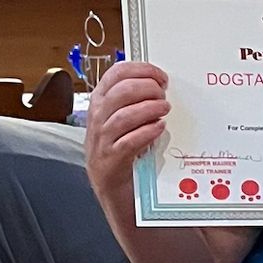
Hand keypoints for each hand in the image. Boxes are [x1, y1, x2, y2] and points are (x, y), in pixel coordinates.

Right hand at [86, 60, 168, 195]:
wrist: (113, 192)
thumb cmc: (122, 153)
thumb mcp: (124, 123)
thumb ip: (135, 103)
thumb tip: (160, 86)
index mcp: (100, 104)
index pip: (115, 74)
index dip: (141, 70)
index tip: (161, 76)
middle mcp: (97, 119)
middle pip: (120, 92)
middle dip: (146, 88)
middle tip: (164, 95)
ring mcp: (101, 141)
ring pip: (123, 116)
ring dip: (148, 109)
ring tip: (165, 109)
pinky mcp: (111, 162)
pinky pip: (128, 142)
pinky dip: (146, 132)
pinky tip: (159, 129)